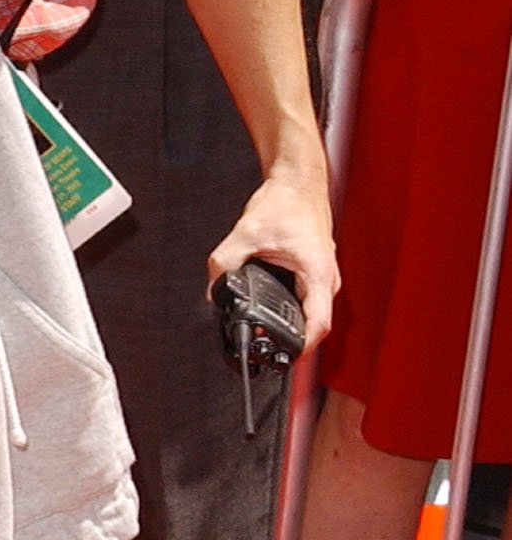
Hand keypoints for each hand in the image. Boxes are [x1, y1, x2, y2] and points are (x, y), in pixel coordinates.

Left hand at [207, 167, 337, 351]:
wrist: (298, 181)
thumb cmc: (285, 202)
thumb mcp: (246, 233)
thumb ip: (224, 263)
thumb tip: (212, 289)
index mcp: (318, 273)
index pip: (318, 323)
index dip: (303, 346)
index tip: (285, 357)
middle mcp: (326, 279)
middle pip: (315, 324)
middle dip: (291, 340)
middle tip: (265, 348)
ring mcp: (323, 277)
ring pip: (311, 313)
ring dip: (291, 325)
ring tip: (265, 334)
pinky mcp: (315, 273)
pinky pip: (307, 301)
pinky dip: (291, 310)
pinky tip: (271, 312)